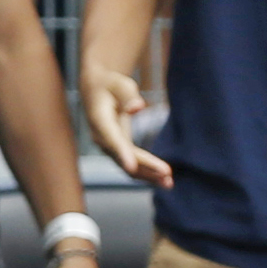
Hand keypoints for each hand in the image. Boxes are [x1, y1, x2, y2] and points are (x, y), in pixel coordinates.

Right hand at [83, 69, 173, 188]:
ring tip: (169, 183)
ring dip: (148, 176)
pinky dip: (147, 173)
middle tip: (167, 173)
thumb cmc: (110, 84)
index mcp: (99, 120)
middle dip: (145, 167)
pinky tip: (164, 179)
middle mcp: (102, 138)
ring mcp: (109, 147)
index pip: (112, 139)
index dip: (122, 153)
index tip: (132, 166)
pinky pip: (132, 166)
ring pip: (127, 166)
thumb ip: (128, 95)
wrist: (97, 91)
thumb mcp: (119, 84)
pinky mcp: (118, 151)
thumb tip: (138, 107)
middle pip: (124, 156)